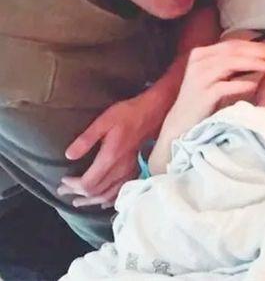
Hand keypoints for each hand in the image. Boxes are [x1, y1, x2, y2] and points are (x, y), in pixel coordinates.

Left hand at [58, 91, 162, 207]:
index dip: (73, 185)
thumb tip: (68, 155)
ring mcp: (128, 171)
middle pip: (96, 192)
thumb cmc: (127, 114)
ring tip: (77, 201)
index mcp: (110, 158)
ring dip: (91, 201)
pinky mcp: (134, 170)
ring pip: (108, 195)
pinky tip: (102, 201)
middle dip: (77, 194)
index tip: (63, 181)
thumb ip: (86, 139)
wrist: (151, 113)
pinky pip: (120, 192)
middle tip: (63, 191)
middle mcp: (120, 169)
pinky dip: (109, 199)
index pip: (88, 183)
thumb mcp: (103, 121)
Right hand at [148, 40, 264, 173]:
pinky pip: (224, 86)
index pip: (234, 44)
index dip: (258, 45)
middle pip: (234, 50)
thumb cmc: (203, 102)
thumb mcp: (217, 77)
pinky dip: (241, 84)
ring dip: (254, 64)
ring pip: (230, 63)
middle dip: (261, 51)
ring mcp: (198, 77)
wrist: (180, 125)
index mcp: (203, 53)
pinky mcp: (200, 95)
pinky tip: (254, 85)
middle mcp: (199, 60)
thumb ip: (233, 65)